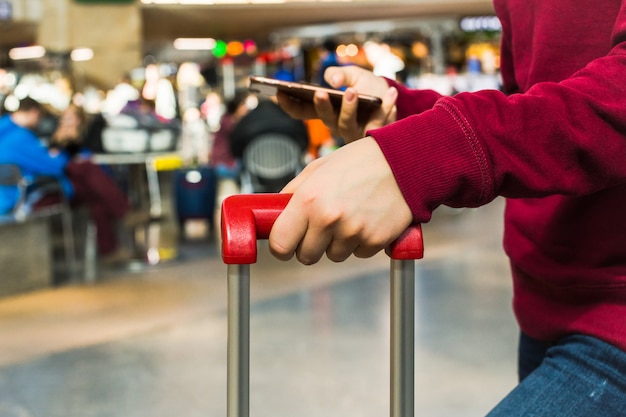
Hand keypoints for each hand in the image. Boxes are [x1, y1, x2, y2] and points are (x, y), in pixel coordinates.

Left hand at [269, 137, 412, 264]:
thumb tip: (276, 210)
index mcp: (309, 199)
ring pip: (333, 256)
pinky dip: (361, 242)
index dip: (282, 245)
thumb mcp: (320, 167)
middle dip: (310, 245)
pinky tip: (367, 220)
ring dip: (337, 243)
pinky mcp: (374, 242)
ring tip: (350, 216)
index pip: (280, 244)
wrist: (405, 162)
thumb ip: (295, 190)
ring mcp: (353, 233)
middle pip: (305, 256)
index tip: (287, 241)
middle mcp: (328, 219)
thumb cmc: (361, 161)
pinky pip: (358, 253)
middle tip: (321, 227)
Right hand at [276, 66, 397, 142]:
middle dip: (321, 106)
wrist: (393, 99)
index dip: (289, 104)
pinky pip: (379, 123)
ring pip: (347, 125)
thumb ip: (342, 74)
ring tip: (352, 91)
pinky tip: (390, 93)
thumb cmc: (368, 88)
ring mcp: (355, 131)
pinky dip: (387, 106)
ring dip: (349, 108)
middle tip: (320, 93)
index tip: (278, 93)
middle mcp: (337, 123)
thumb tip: (333, 80)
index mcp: (326, 109)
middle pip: (324, 119)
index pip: (302, 111)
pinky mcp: (375, 134)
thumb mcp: (354, 75)